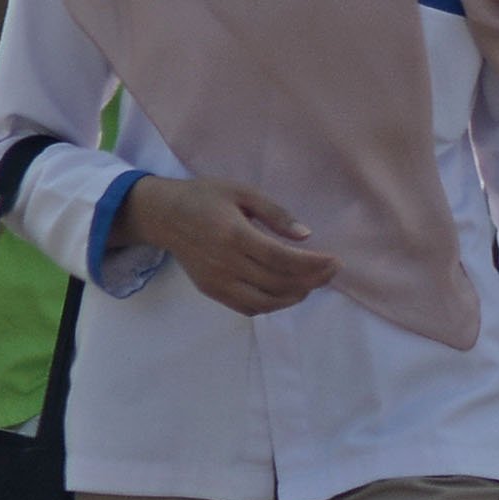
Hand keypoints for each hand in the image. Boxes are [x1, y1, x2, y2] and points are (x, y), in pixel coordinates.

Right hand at [120, 175, 341, 315]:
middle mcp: (225, 263)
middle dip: (312, 281)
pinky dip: (272, 304)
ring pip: (265, 301)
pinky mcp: (212, 291)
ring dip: (295, 296)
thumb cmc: (205, 197)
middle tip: (332, 271)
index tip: (335, 261)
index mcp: (234, 234)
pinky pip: (248, 307)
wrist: (163, 215)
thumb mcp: (242, 192)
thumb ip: (275, 213)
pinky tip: (287, 292)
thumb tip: (306, 236)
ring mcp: (217, 282)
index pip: (281, 259)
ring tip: (313, 282)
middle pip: (277, 283)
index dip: (312, 265)